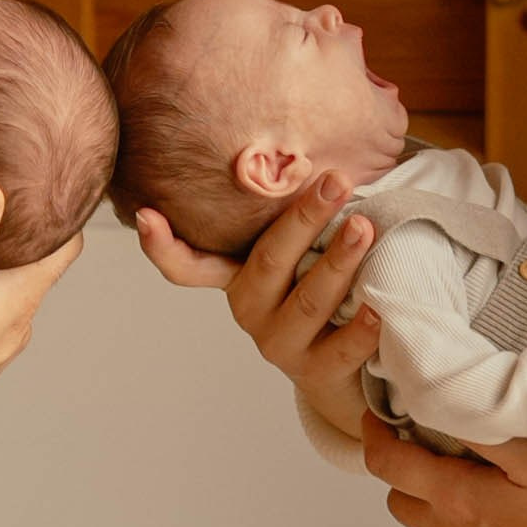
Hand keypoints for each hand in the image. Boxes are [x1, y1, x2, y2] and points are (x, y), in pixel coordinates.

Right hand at [138, 172, 381, 444]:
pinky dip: (360, 327)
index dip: (162, 244)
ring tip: (365, 228)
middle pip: (269, 262)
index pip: (188, 265)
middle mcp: (251, 309)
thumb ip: (288, 222)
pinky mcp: (317, 371)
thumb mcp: (293, 257)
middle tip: (336, 181)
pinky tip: (379, 305)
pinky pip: (341, 348)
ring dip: (338, 262)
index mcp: (237, 277)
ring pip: (308, 301)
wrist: (339, 371)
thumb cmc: (315, 291)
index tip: (147, 215)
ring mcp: (281, 344)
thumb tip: (313, 155)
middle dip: (303, 219)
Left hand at [361, 411, 526, 526]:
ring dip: (424, 495)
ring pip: (426, 524)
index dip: (374, 435)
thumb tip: (442, 404)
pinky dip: (454, 516)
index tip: (374, 412)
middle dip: (397, 468)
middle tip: (417, 435)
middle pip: (399, 501)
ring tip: (454, 463)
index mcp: (458, 497)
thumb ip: (487, 430)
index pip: (390, 465)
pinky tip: (489, 497)